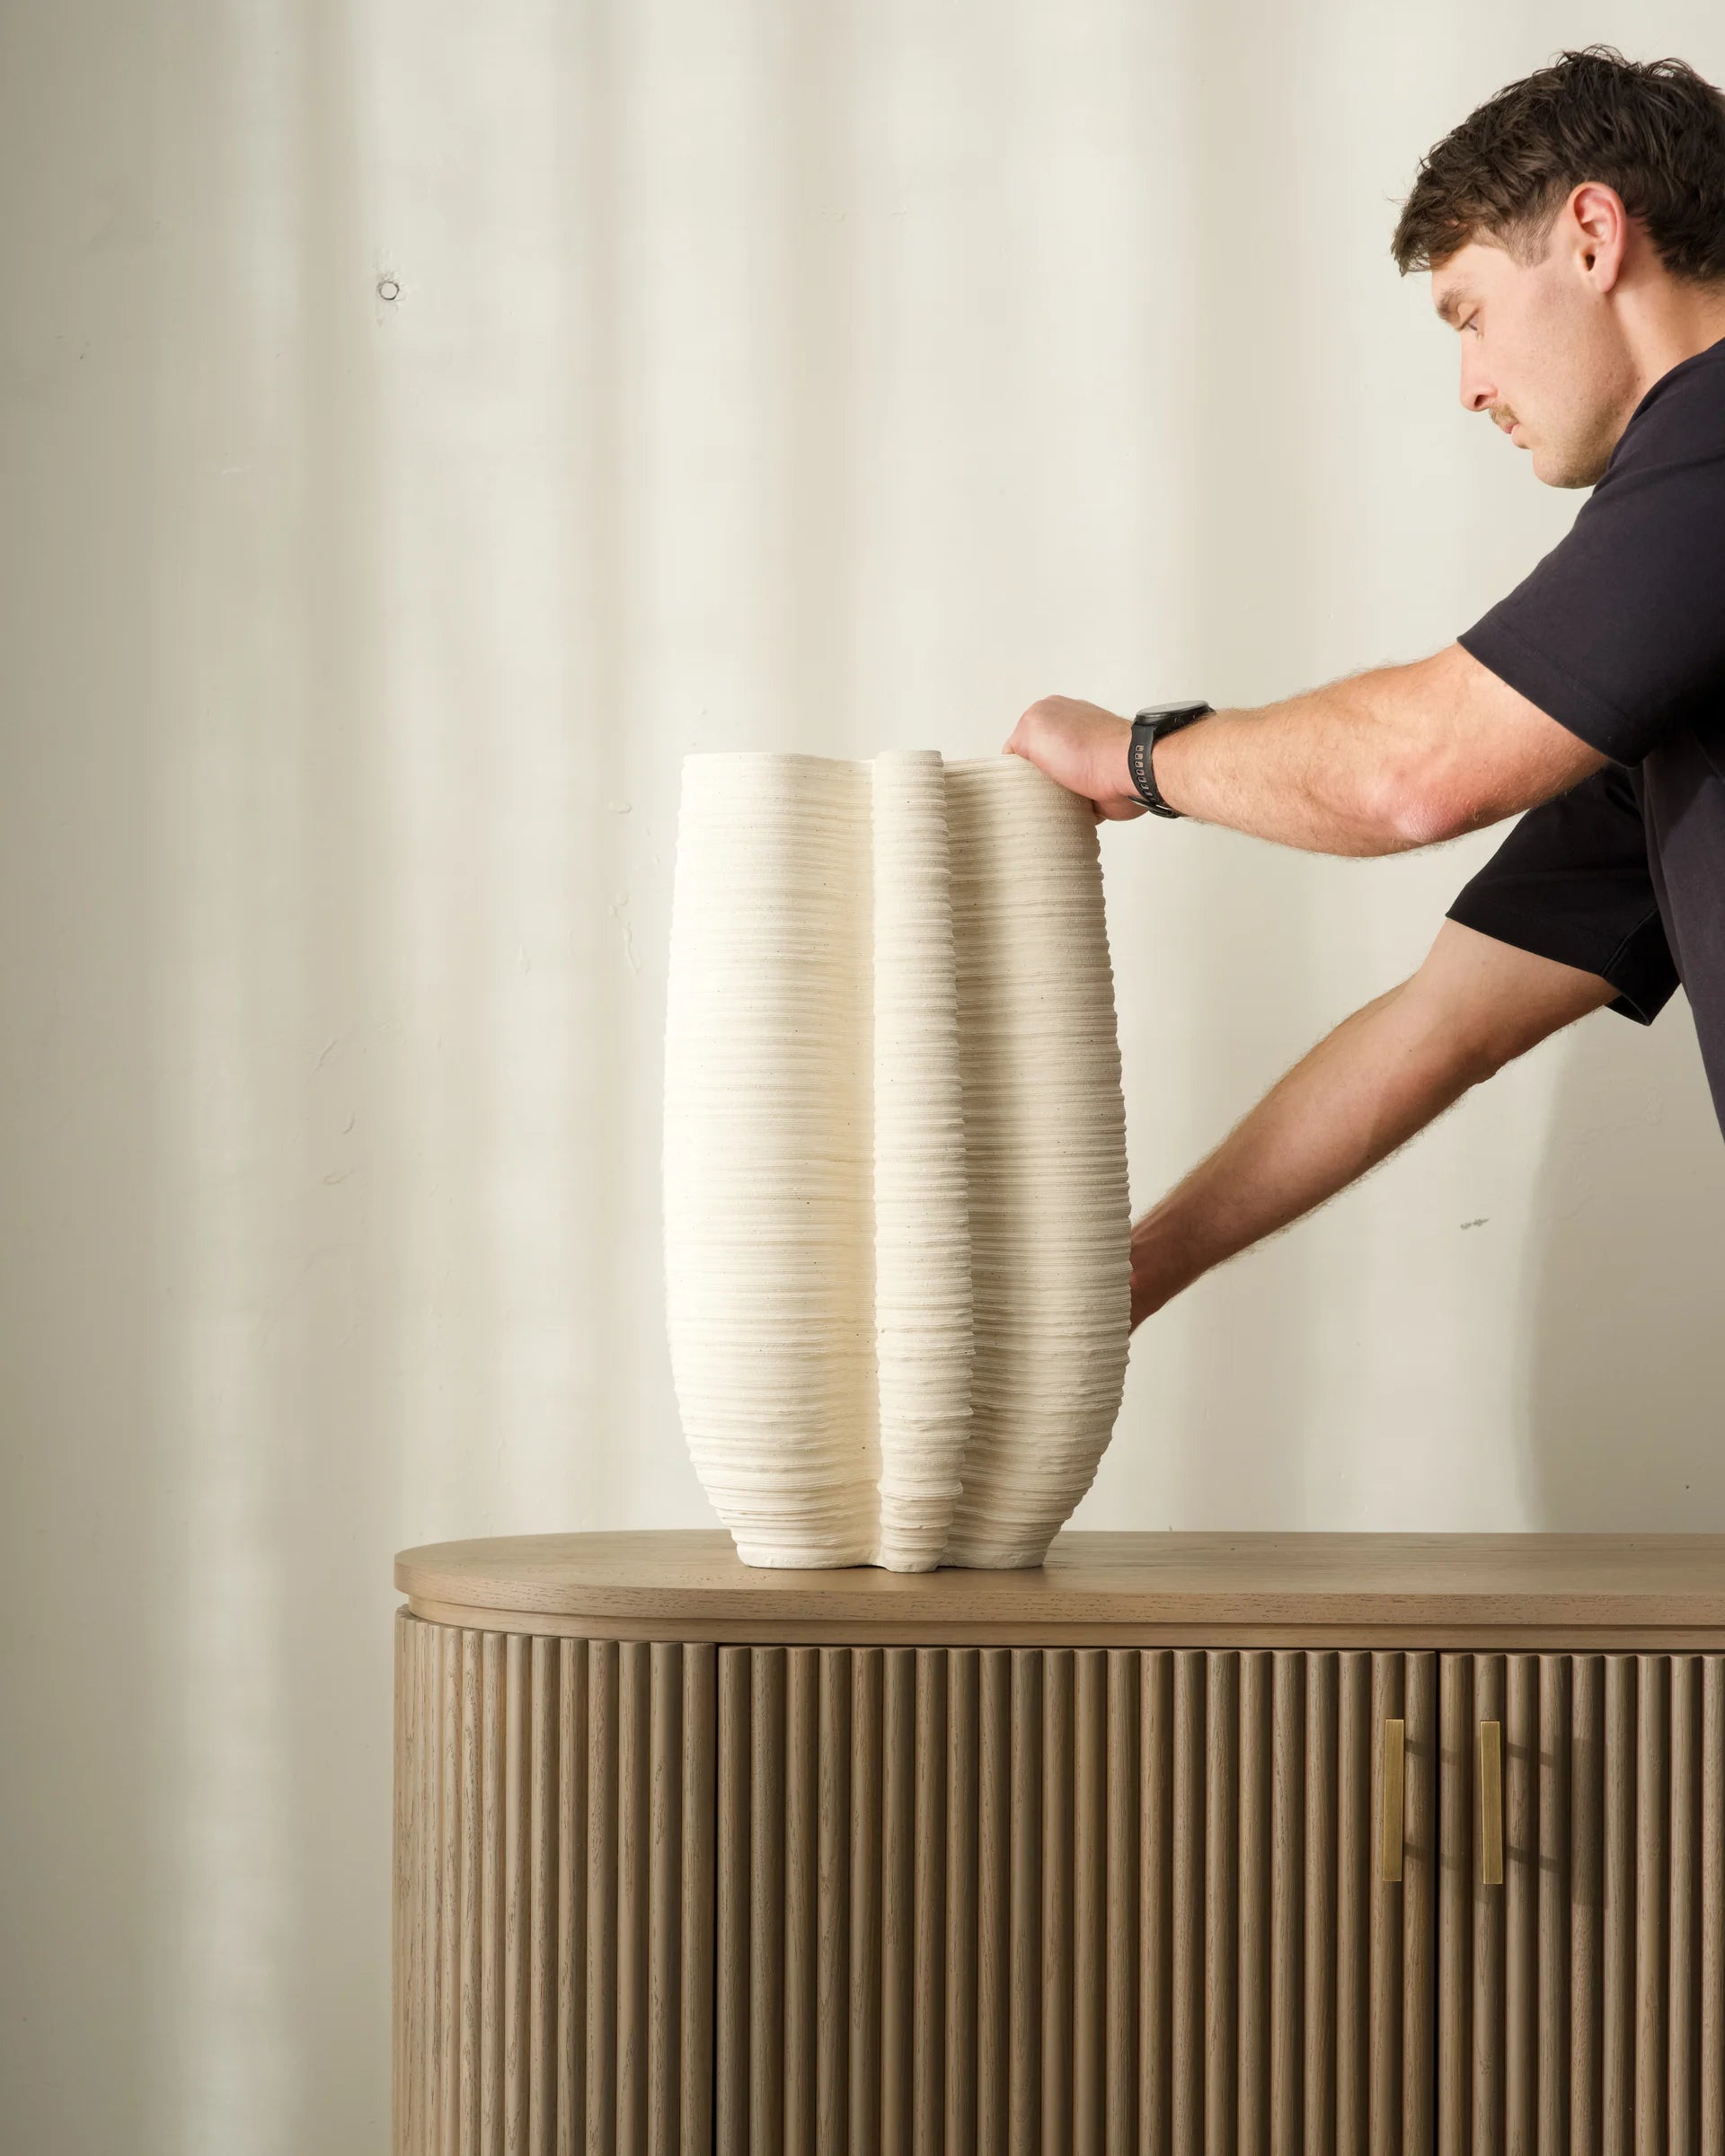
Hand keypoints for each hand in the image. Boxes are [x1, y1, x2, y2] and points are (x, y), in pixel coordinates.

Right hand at [1002, 697, 1145, 821]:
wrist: (1127, 771)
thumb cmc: (1082, 748)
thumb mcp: (1031, 730)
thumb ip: (1015, 740)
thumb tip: (1018, 757)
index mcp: (1052, 715)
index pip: (1020, 741)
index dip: (1015, 763)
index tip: (1014, 780)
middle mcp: (1069, 734)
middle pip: (1037, 764)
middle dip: (1033, 781)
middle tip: (1028, 797)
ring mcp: (1084, 759)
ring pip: (1054, 785)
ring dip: (1050, 798)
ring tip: (1044, 809)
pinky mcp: (1096, 786)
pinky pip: (1073, 804)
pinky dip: (1067, 813)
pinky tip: (1060, 817)